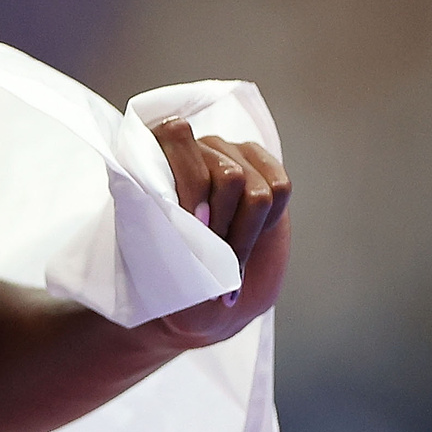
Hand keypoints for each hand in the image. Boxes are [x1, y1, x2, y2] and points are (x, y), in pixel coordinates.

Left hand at [147, 116, 291, 347]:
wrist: (202, 295)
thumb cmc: (167, 270)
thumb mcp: (151, 246)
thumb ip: (158, 220)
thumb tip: (179, 215)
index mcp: (152, 150)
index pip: (176, 136)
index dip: (190, 184)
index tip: (194, 228)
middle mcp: (193, 145)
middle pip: (227, 177)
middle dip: (224, 224)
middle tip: (213, 255)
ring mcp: (230, 153)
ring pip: (257, 192)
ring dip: (245, 235)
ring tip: (230, 263)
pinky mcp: (262, 167)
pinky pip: (280, 188)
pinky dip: (268, 224)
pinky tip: (249, 241)